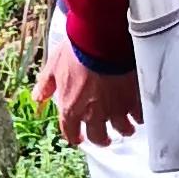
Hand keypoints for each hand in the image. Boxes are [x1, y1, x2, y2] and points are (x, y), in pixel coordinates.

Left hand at [34, 20, 140, 145]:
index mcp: (72, 107)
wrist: (103, 38)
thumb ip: (46, 85)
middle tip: (106, 139)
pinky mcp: (133, 98)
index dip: (75, 137)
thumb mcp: (53, 65)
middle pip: (98, 137)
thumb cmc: (77, 49)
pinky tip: (139, 112)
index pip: (71, 132)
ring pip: (123, 129)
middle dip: (101, 139)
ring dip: (124, 129)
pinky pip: (140, 115)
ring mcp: (115, 107)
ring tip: (127, 127)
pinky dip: (139, 115)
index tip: (79, 138)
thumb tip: (38, 97)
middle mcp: (94, 113)